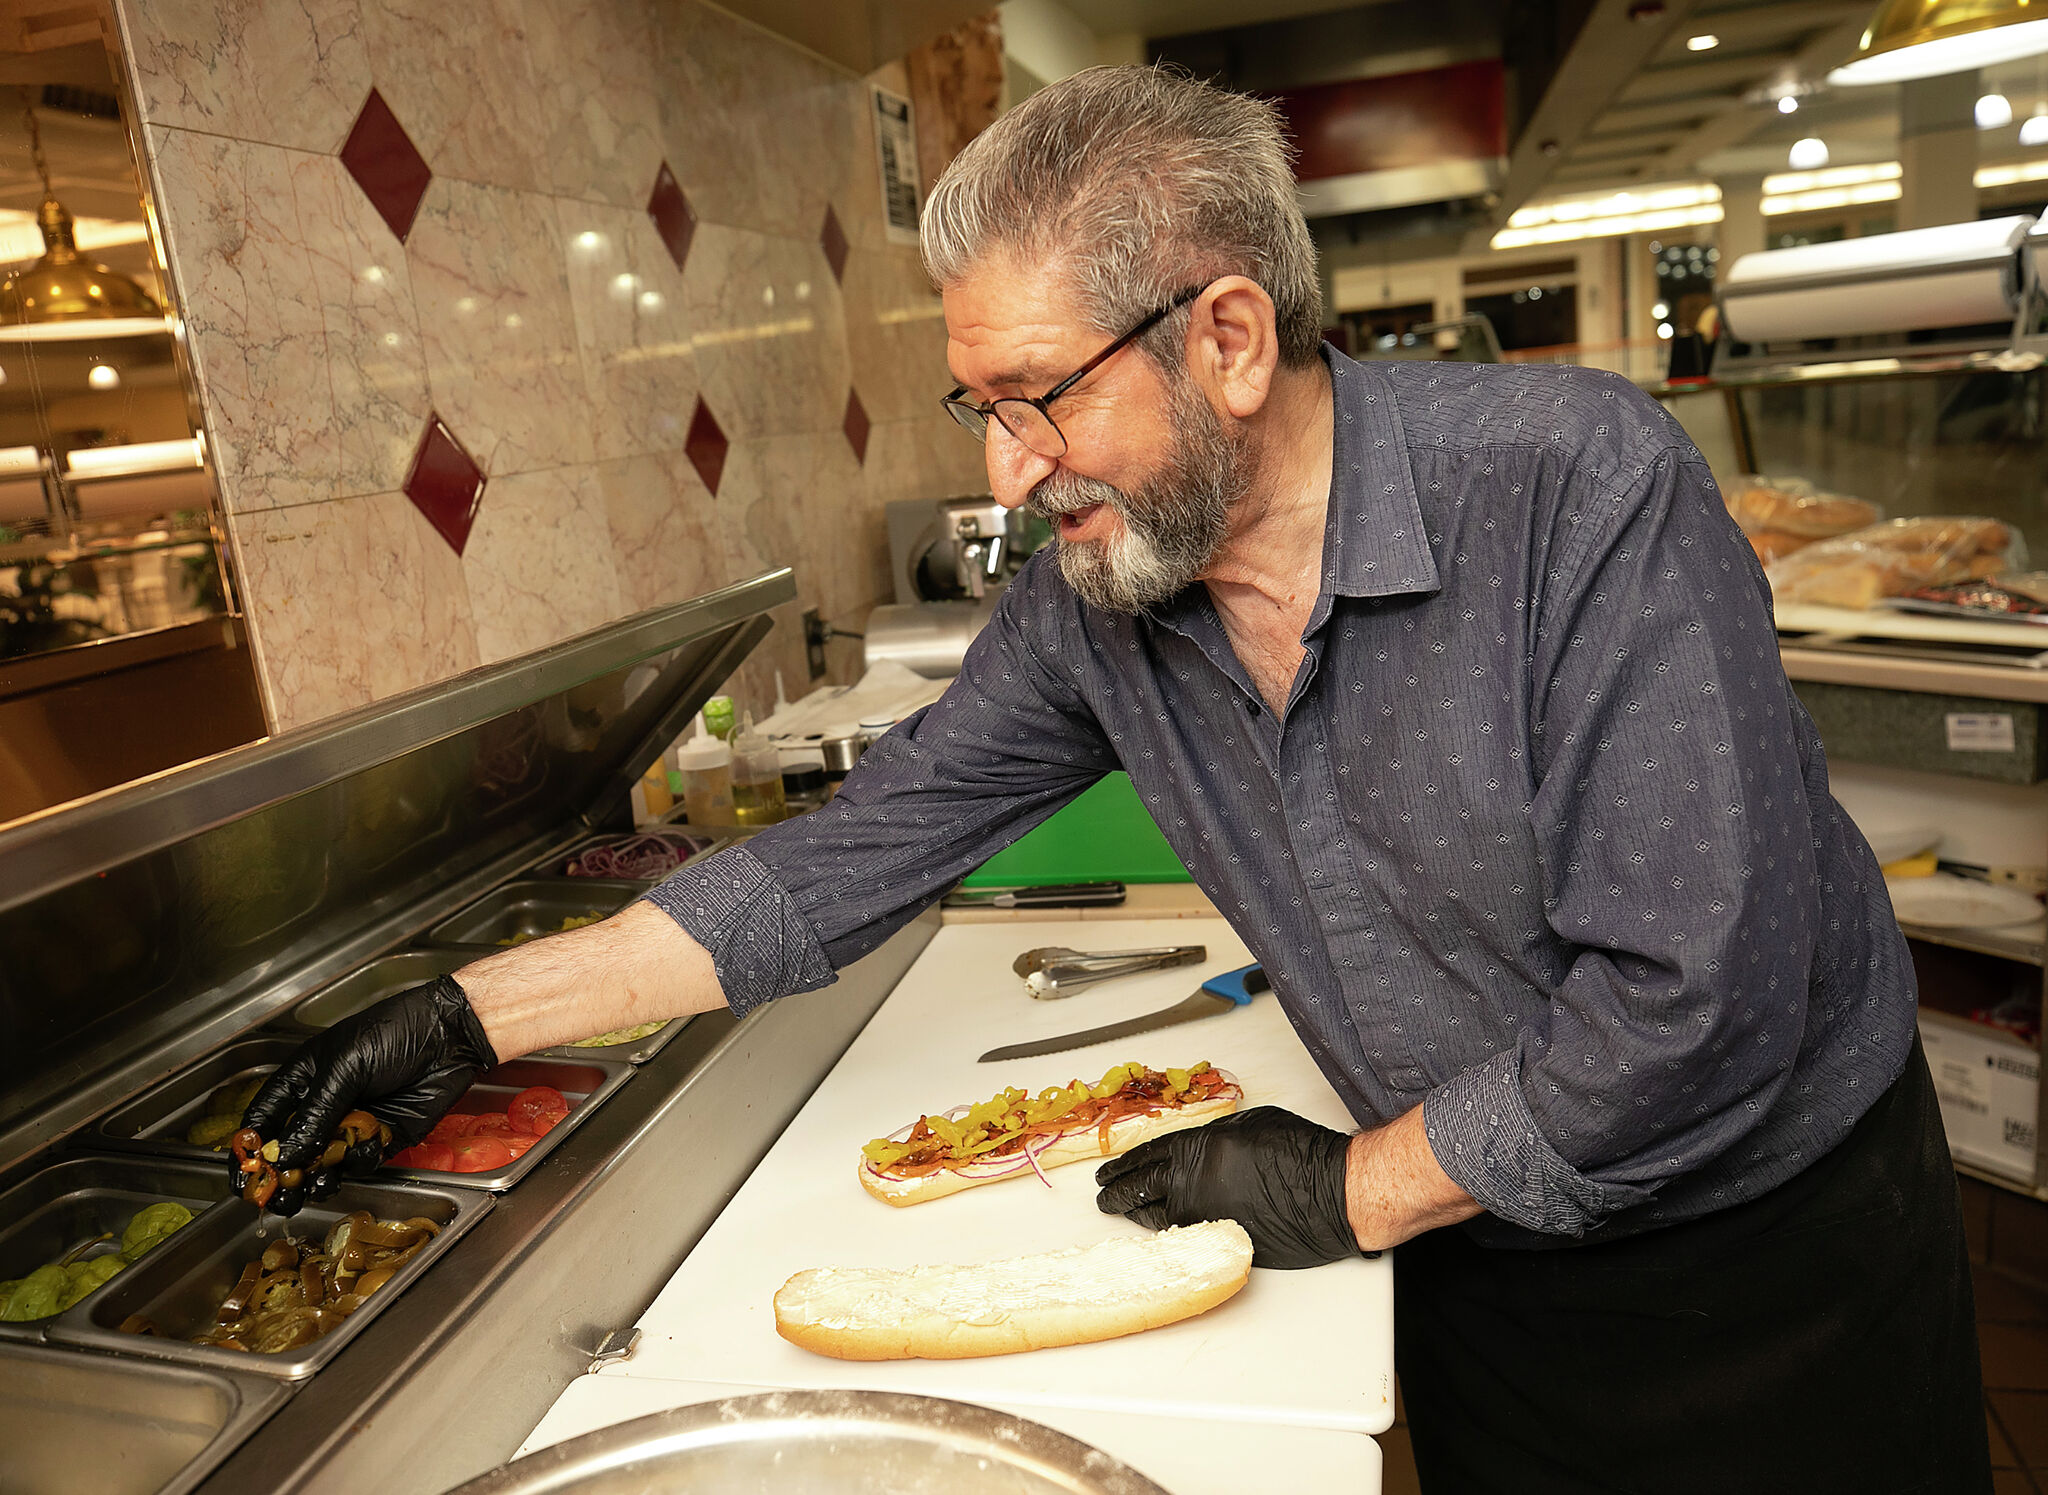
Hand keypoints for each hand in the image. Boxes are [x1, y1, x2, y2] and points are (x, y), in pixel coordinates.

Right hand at [236, 976, 497, 1214]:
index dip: (250, 1150)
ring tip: (317, 1184)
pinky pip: (361, 1162)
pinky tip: (367, 1147)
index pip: (263, 1120)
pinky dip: (360, 1161)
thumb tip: (286, 1156)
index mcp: (302, 1081)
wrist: (448, 1036)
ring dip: (319, 1176)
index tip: (242, 1178)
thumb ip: (315, 1115)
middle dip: (284, 1174)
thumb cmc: (392, 1033)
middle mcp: (323, 1106)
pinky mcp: (382, 1137)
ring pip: (324, 1163)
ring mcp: (352, 1124)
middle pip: (292, 1150)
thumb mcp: (345, 1070)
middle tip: (279, 1197)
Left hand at [1095, 1106, 1361, 1268]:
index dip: (1123, 1164)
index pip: (1146, 1157)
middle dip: (1117, 1191)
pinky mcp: (1221, 1242)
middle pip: (1140, 1189)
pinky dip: (1167, 1232)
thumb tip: (1199, 1144)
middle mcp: (1193, 1184)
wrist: (1333, 1193)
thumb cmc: (1302, 1152)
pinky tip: (1160, 1229)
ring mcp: (1205, 1218)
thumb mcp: (1251, 1123)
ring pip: (1156, 1217)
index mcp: (1198, 1149)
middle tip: (1103, 1194)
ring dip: (1137, 1213)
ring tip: (1124, 1210)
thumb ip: (1216, 1135)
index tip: (1108, 1170)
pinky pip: (1184, 1237)